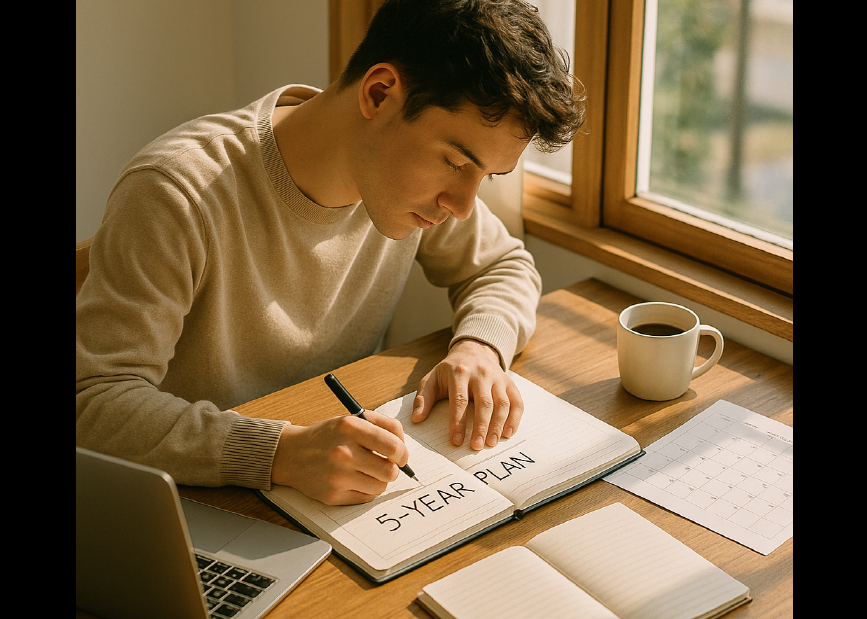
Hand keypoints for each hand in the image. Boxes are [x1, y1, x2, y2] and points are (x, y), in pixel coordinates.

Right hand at [271, 410, 409, 504]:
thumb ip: (382, 425)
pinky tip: (353, 480)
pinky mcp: (332, 495)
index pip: (392, 445)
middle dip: (393, 469)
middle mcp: (343, 452)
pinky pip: (366, 498)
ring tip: (366, 471)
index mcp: (349, 427)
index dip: (403, 453)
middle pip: (389, 471)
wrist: (291, 454)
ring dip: (378, 480)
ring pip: (380, 487)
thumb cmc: (327, 436)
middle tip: (386, 465)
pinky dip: (365, 490)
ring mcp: (337, 476)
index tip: (401, 456)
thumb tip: (404, 447)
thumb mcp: (351, 419)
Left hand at [411, 339, 523, 449]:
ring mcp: (497, 378)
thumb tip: (417, 419)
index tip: (456, 441)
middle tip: (477, 446)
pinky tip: (508, 433)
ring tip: (491, 443)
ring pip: (502, 403)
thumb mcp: (432, 378)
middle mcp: (481, 374)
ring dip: (498, 425)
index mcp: (459, 373)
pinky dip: (515, 419)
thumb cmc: (450, 370)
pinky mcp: (509, 383)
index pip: (459, 400)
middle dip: (481, 427)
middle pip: (484, 403)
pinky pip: (517, 402)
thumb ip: (423, 398)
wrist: (473, 351)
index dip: (458, 422)